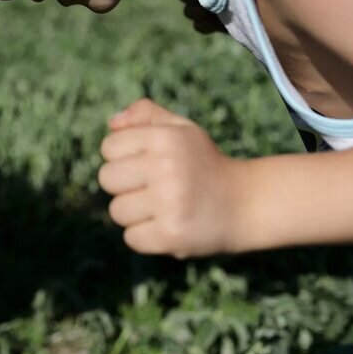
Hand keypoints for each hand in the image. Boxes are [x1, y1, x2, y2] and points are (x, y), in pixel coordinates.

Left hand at [99, 98, 243, 257]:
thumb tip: (112, 123)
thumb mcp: (182, 130)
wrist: (246, 204)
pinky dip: (146, 236)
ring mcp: (169, 203)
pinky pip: (131, 238)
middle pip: (107, 179)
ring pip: (117, 211)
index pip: (109, 148)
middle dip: (124, 185)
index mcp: (165, 138)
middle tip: (152, 187)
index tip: (146, 163)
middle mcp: (166, 168)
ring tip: (163, 208)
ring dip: (135, 213)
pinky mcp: (171, 235)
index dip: (123, 157)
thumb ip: (146, 115)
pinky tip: (167, 226)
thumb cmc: (204, 164)